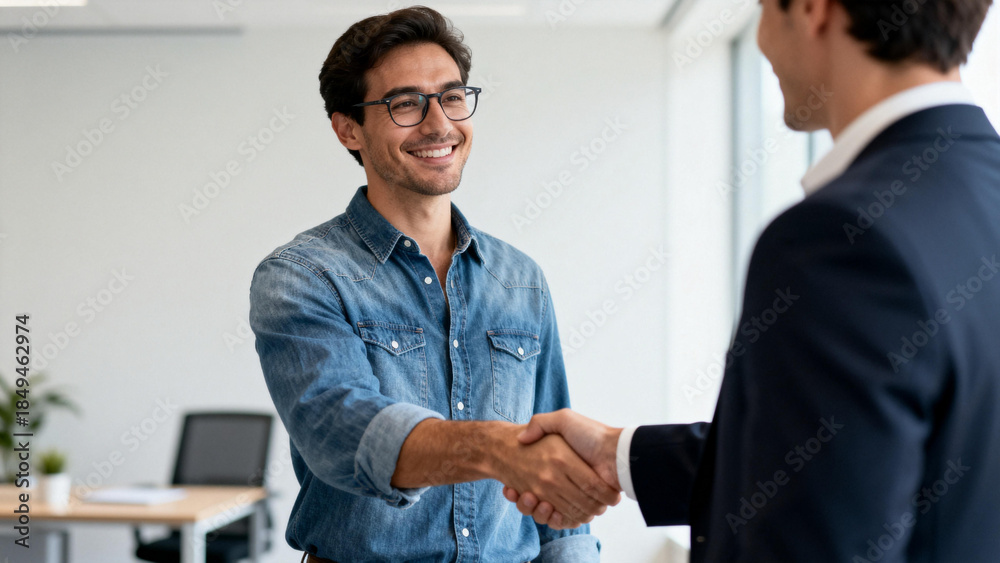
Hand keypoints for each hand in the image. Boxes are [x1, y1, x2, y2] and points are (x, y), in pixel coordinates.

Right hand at [503, 409, 621, 527]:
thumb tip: (521, 438)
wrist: (616, 452)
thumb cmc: (590, 434)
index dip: (516, 489)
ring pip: (544, 513)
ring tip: (529, 497)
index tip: (510, 488)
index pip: (529, 481)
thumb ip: (541, 423)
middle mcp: (561, 483)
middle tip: (519, 493)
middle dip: (524, 502)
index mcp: (557, 465)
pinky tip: (545, 508)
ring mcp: (571, 497)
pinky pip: (561, 521)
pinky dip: (552, 519)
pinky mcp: (581, 508)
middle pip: (534, 500)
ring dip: (534, 510)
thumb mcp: (564, 420)